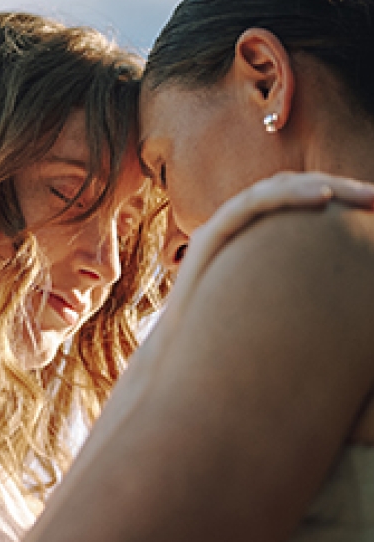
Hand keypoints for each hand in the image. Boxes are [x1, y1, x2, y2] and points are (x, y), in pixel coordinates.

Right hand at [151, 172, 373, 349]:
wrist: (185, 356)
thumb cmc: (236, 340)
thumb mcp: (284, 310)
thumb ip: (306, 292)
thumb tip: (352, 306)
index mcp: (259, 237)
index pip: (302, 202)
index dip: (342, 199)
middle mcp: (242, 225)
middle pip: (294, 190)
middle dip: (341, 188)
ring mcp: (225, 226)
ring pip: (277, 189)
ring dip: (325, 186)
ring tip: (364, 196)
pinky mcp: (212, 233)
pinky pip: (253, 203)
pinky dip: (289, 195)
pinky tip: (323, 200)